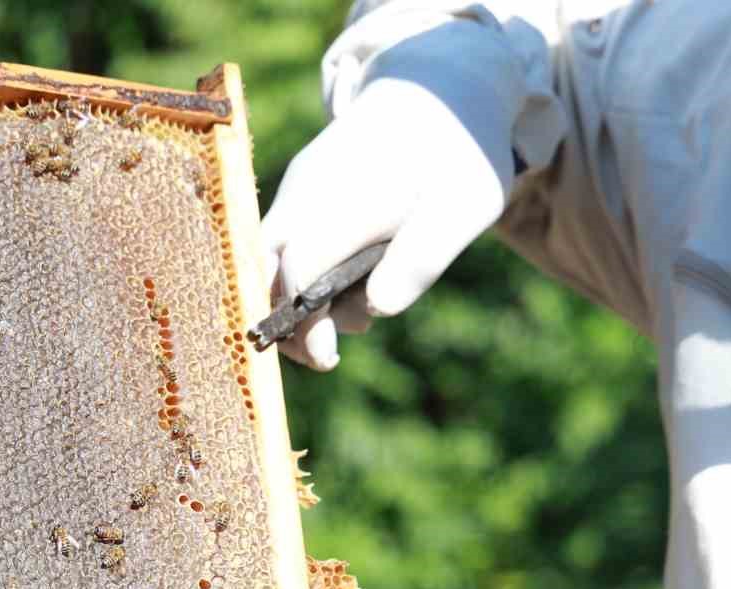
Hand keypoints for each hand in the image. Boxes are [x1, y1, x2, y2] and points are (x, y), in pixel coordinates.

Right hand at [260, 19, 523, 370]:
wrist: (441, 88)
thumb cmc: (459, 155)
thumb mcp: (465, 209)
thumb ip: (420, 260)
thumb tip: (377, 309)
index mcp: (345, 200)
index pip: (297, 271)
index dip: (303, 323)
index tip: (328, 359)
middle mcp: (308, 192)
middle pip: (265, 269)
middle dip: (285, 321)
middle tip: (326, 357)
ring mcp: (299, 187)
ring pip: (269, 256)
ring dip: (297, 297)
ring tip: (356, 310)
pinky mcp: (301, 188)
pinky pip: (284, 239)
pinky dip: (302, 271)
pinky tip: (346, 282)